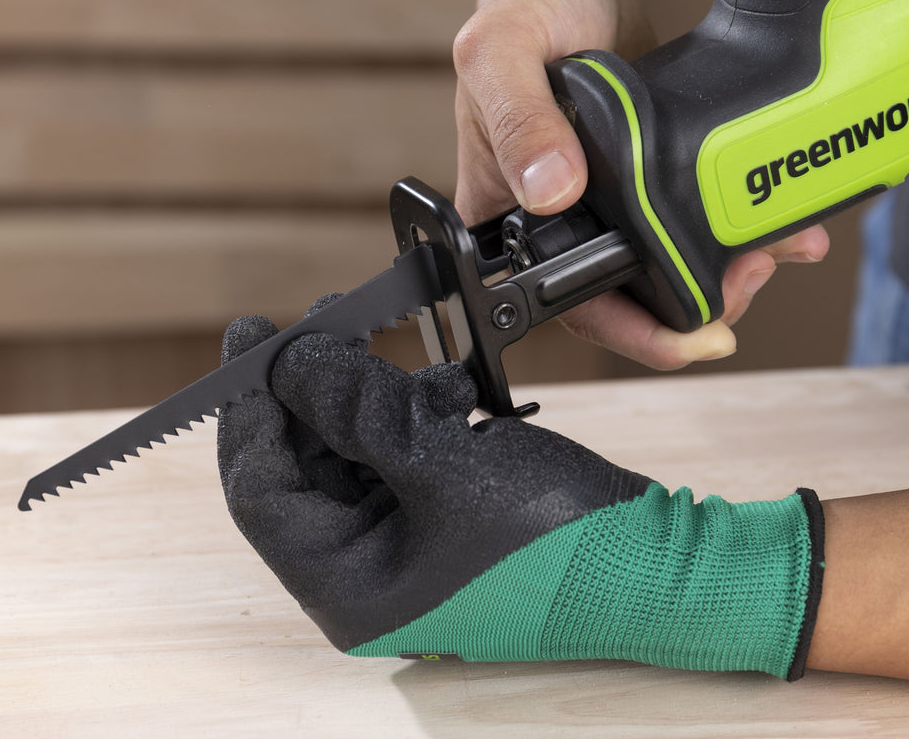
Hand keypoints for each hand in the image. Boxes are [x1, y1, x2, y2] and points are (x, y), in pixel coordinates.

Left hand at [217, 312, 823, 677]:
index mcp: (349, 585)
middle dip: (308, 391)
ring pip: (350, 453)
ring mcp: (407, 544)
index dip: (250, 412)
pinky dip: (408, 411)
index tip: (249, 342)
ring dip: (365, 396)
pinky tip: (442, 386)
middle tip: (313, 324)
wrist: (659, 566)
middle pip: (302, 466)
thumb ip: (357, 410)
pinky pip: (398, 453)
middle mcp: (368, 570)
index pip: (261, 491)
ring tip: (387, 349)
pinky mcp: (442, 515)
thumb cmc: (559, 543)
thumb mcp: (443, 464)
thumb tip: (289, 362)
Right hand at [453, 0, 830, 368]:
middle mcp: (556, 220)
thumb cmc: (524, 11)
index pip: (555, 298)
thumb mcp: (502, 55)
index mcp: (505, 211)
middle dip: (687, 313)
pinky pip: (691, 221)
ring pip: (663, 269)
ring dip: (723, 277)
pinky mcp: (650, 178)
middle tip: (742, 288)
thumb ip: (519, 120)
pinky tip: (780, 228)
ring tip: (768, 255)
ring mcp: (608, 203)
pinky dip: (738, 232)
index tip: (683, 337)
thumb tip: (554, 191)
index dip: (620, 328)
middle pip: (621, 298)